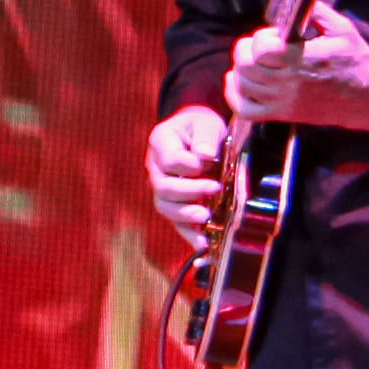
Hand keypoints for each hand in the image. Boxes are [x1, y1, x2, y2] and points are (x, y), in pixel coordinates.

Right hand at [145, 107, 230, 246]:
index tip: (207, 161)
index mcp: (160, 142)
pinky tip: (202, 244)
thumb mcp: (206, 124)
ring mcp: (163, 188)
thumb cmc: (201, 127)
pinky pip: (176, 222)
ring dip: (185, 215)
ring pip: (165, 207)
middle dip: (189, 191)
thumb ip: (205, 138)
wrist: (198, 133)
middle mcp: (155, 168)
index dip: (187, 165)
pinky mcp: (175, 203)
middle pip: (163, 187)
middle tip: (214, 188)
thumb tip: (205, 156)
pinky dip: (188, 234)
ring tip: (205, 217)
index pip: (168, 160)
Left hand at [226, 5, 368, 136]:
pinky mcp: (280, 115)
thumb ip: (314, 8)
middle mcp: (288, 82)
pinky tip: (241, 81)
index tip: (275, 35)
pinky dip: (235, 94)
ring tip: (257, 61)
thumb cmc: (355, 61)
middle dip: (248, 49)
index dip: (262, 37)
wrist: (368, 99)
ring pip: (242, 84)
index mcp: (303, 59)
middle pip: (245, 64)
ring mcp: (282, 101)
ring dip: (242, 68)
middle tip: (262, 46)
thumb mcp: (342, 29)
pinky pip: (243, 109)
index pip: (262, 48)